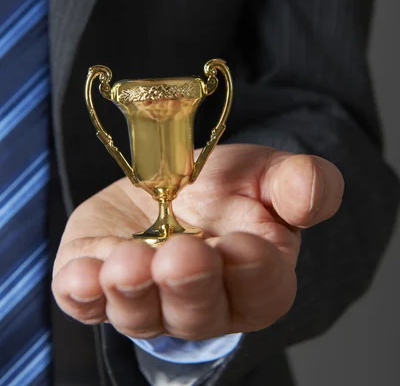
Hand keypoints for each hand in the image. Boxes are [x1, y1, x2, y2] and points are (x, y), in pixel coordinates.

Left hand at [52, 144, 343, 339]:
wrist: (171, 184)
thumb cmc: (227, 187)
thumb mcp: (267, 174)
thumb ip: (298, 183)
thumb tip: (311, 191)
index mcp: (254, 277)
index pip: (261, 289)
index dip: (252, 272)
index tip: (241, 246)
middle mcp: (201, 302)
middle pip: (198, 312)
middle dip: (189, 286)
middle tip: (180, 256)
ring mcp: (147, 297)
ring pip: (140, 314)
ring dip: (133, 292)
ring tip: (126, 262)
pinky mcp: (99, 282)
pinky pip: (87, 303)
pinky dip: (82, 293)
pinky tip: (79, 276)